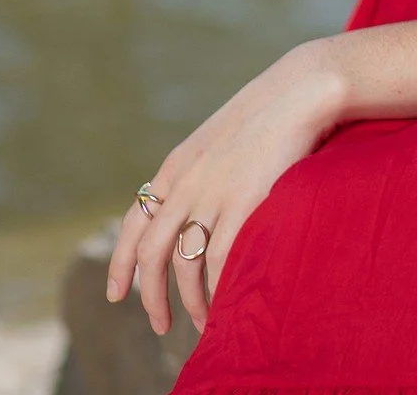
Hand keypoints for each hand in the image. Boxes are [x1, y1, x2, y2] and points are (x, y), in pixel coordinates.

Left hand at [105, 41, 348, 334]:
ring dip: (193, 300)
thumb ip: (200, 173)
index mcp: (175, 168)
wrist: (299, 91)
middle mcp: (185, 184)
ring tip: (204, 321)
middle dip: (150, 296)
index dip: (121, 264)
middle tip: (161, 325)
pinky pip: (223, 260)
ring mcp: (213, 194)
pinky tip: (228, 301)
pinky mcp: (244, 202)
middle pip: (153, 253)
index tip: (116, 295)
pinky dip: (221, 288)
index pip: (135, 224)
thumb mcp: (218, 140)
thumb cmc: (267, 114)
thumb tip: (193, 210)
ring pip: (188, 263)